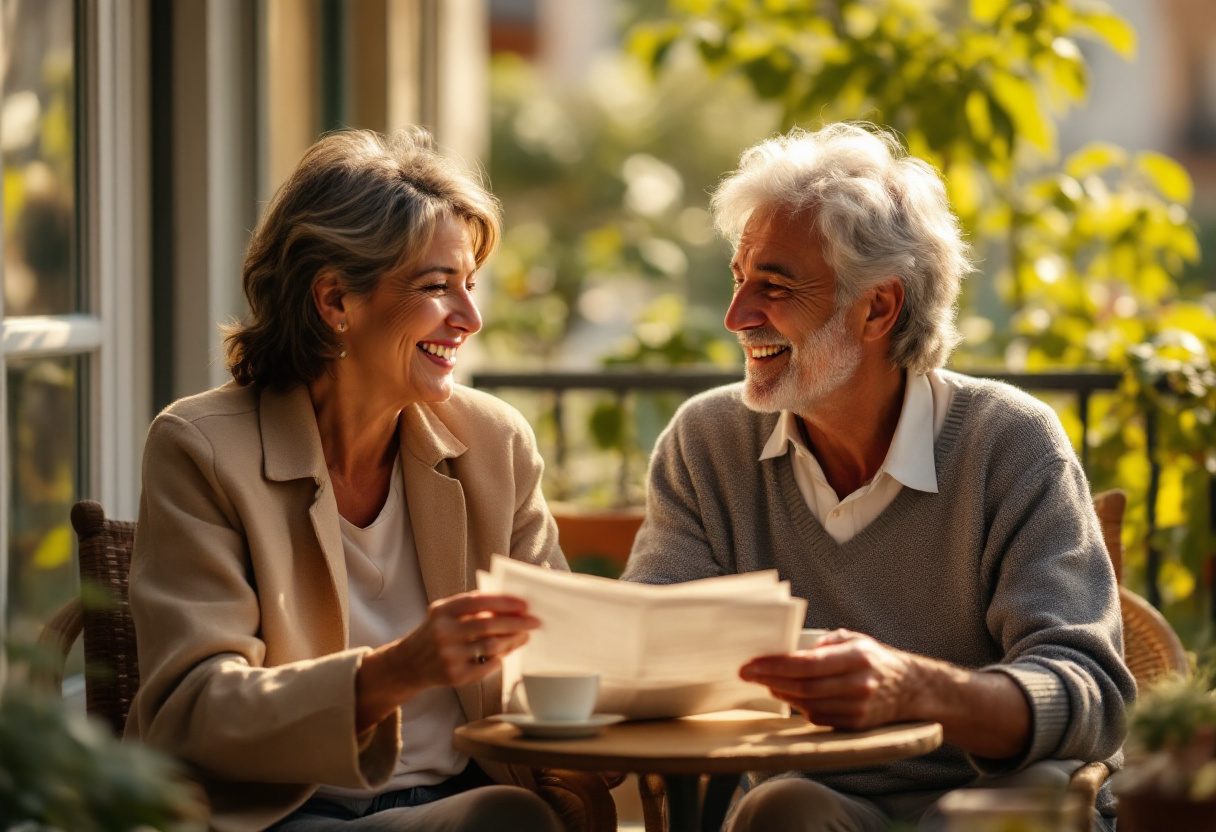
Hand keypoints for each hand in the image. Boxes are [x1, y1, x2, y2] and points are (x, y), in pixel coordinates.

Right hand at [356, 592, 538, 729]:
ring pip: (491, 646)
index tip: (525, 604)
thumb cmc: (435, 633)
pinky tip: (505, 652)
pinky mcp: (454, 676)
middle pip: (489, 625)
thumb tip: (510, 606)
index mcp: (443, 611)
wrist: (409, 664)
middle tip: (535, 622)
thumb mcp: (445, 613)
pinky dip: (500, 658)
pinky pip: (487, 665)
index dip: (504, 602)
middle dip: (517, 623)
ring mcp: (449, 655)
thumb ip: (472, 607)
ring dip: (513, 640)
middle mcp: (444, 632)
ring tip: (525, 635)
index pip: (479, 601)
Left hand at [738, 630, 923, 729]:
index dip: (776, 665)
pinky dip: (800, 707)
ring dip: (782, 694)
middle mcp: (858, 685)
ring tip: (767, 683)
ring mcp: (858, 709)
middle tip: (749, 674)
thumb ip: (826, 642)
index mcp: (857, 658)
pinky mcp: (855, 726)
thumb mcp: (855, 639)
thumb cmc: (876, 659)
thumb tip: (795, 649)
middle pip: (804, 687)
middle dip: (770, 680)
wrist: (911, 690)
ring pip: (808, 705)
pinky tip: (791, 696)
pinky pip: (819, 718)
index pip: (808, 664)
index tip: (752, 664)